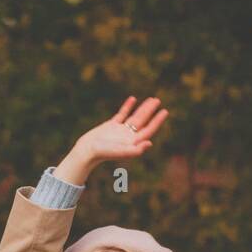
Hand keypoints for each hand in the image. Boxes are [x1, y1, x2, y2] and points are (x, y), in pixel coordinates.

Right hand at [54, 96, 168, 184]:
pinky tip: (133, 99)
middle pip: (143, 121)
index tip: (165, 111)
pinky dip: (127, 107)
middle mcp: (128, 137)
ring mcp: (120, 131)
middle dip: (151, 111)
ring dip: (142, 108)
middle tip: (158, 100)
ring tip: (151, 99)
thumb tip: (150, 143)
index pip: (148, 130)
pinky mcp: (111, 126)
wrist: (87, 150)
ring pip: (134, 117)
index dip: (157, 121)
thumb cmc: (103, 152)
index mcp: (133, 143)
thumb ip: (135, 150)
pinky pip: (122, 114)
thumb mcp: (121, 151)